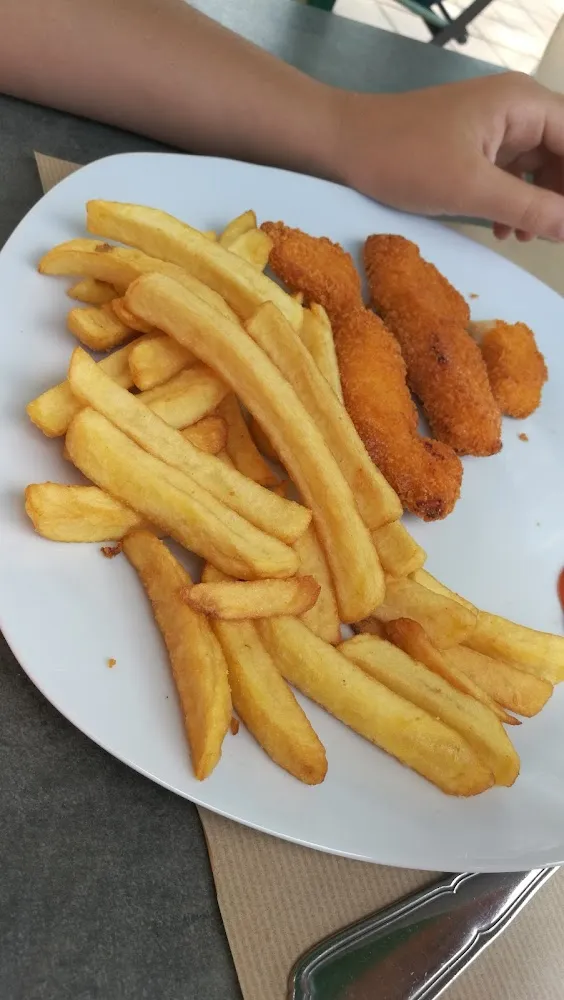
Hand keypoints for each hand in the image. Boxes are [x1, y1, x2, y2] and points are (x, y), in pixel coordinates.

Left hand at [335, 72, 563, 241]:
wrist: (344, 145)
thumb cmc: (405, 159)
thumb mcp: (471, 189)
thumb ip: (529, 209)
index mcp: (523, 104)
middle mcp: (516, 108)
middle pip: (562, 153)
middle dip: (560, 196)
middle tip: (554, 236)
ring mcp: (494, 126)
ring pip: (538, 167)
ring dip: (538, 203)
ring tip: (525, 238)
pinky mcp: (473, 145)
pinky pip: (511, 174)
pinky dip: (513, 202)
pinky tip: (502, 230)